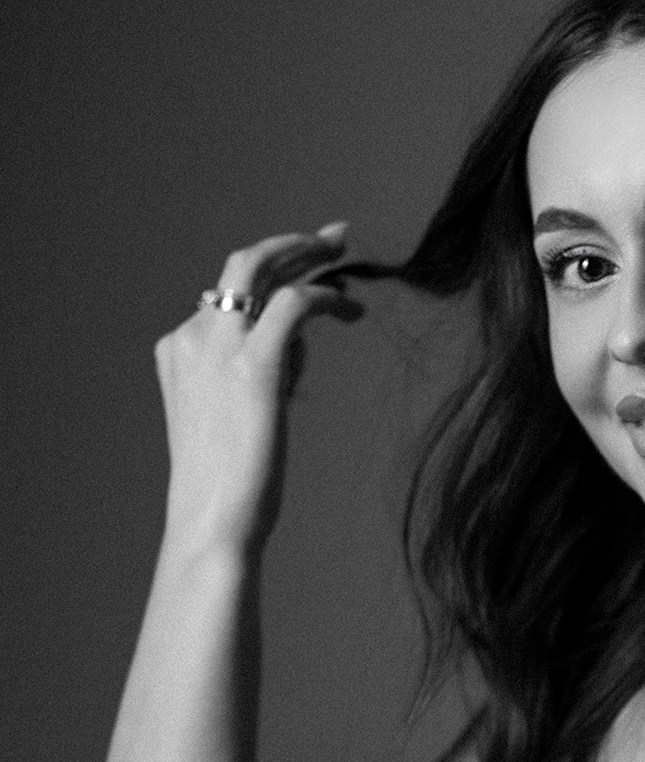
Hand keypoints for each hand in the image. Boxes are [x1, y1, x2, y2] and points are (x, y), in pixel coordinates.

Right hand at [154, 224, 363, 555]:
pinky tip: (350, 310)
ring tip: (346, 260)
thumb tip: (295, 352)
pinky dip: (324, 298)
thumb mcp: (233, 420)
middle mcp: (192, 338)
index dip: (273, 287)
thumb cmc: (229, 487)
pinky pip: (293, 304)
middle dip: (289, 245)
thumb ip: (255, 378)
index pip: (227, 300)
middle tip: (333, 238)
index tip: (308, 277)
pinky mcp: (254, 365)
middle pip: (241, 267)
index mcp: (177, 350)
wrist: (213, 523)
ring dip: (308, 257)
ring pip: (262, 271)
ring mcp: (218, 347)